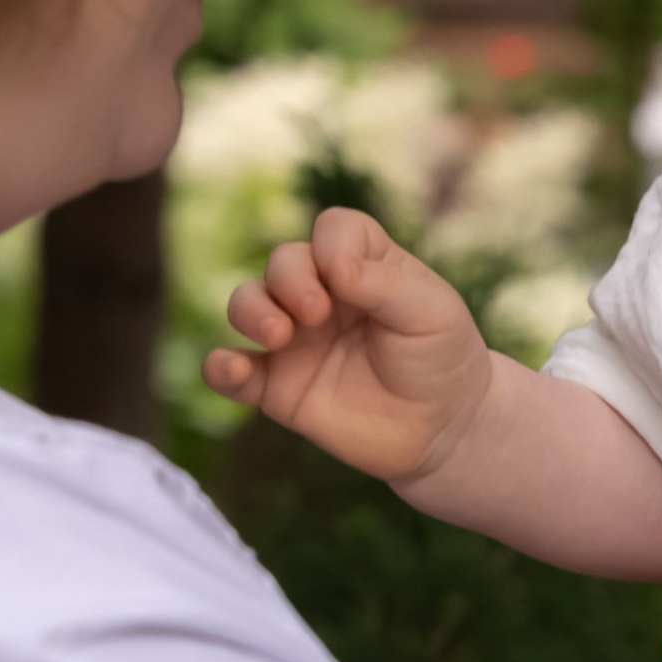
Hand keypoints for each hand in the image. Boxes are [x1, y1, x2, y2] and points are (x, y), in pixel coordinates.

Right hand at [205, 206, 493, 486]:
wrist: (442, 430)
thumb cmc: (442, 359)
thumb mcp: (431, 312)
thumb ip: (382, 282)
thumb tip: (331, 266)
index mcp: (364, 266)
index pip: (332, 230)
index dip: (332, 244)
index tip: (348, 278)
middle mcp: (323, 295)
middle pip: (283, 262)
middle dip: (289, 279)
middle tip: (316, 314)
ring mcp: (295, 339)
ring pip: (245, 304)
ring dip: (250, 311)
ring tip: (278, 336)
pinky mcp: (276, 386)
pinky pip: (229, 370)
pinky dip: (220, 366)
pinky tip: (230, 369)